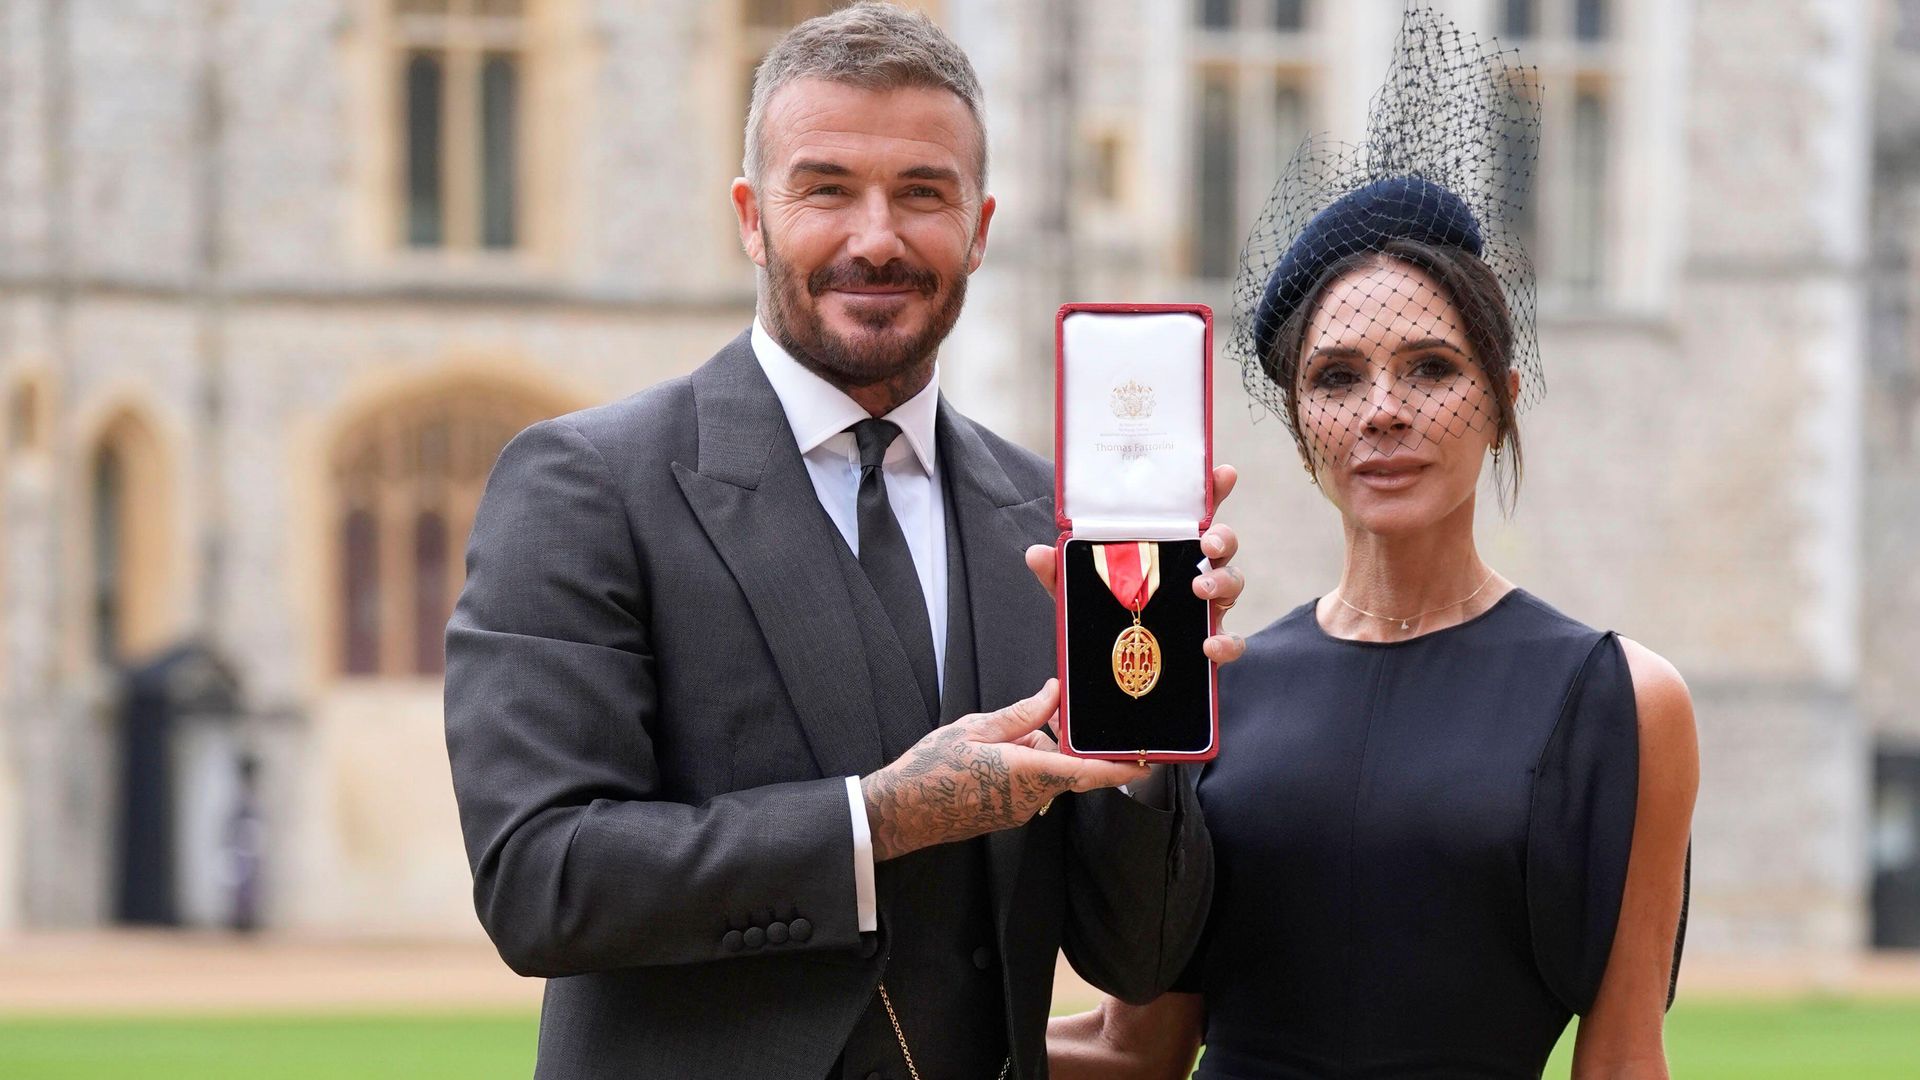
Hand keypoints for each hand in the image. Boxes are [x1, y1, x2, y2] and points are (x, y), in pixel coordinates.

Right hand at [861, 680, 1148, 860]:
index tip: (1146, 761)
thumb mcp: (975, 729)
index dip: (1120, 768)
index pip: (1087, 770)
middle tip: (1062, 717)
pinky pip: (1034, 785)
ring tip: (1012, 730)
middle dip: (1071, 743)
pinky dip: (1030, 764)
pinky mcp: (1008, 813)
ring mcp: (1019, 810)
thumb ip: (1021, 713)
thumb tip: (1053, 694)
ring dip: (1043, 752)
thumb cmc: (930, 769)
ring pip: (1051, 775)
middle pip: (1071, 768)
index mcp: (1026, 772)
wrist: (901, 812)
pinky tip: (1003, 749)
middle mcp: (1030, 797)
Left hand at [1024, 463, 1247, 664]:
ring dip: (1223, 581)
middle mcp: (1193, 570)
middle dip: (1223, 536)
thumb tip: (1037, 553)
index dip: (1213, 490)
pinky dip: (1226, 642)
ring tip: (1201, 589)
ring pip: (1233, 583)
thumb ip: (1059, 570)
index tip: (1223, 473)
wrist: (1114, 665)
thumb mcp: (1077, 589)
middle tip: (1208, 542)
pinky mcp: (1211, 640)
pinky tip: (1209, 644)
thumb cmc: (1105, 612)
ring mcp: (1206, 605)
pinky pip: (1231, 640)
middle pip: (1223, 542)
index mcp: (1167, 548)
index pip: (1195, 512)